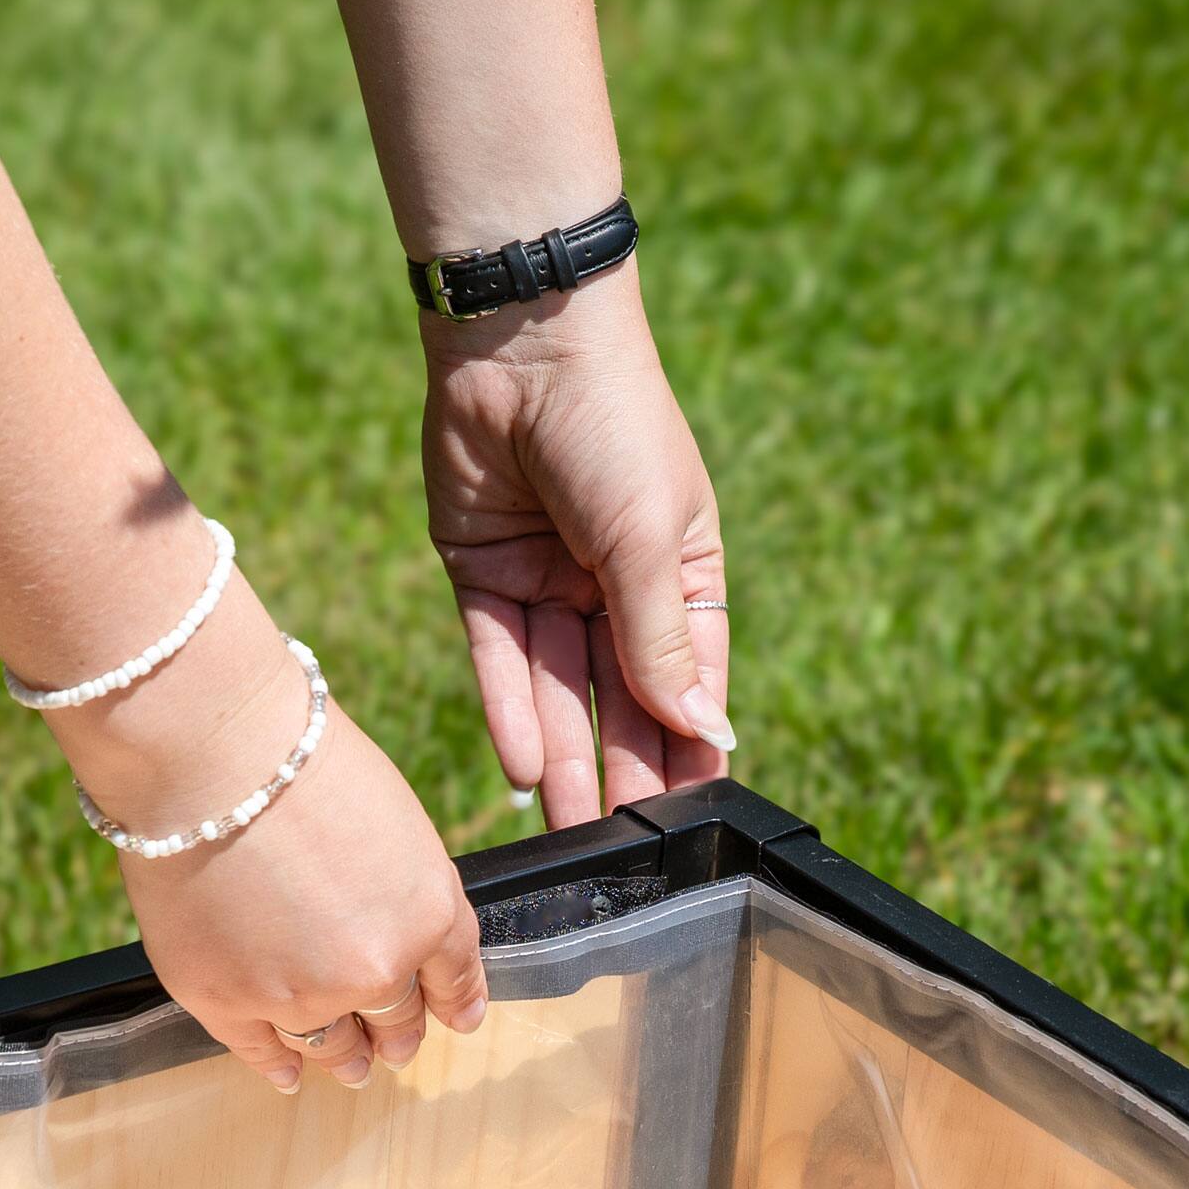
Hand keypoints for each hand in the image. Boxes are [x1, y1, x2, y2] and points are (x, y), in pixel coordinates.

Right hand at [47, 603, 485, 1093]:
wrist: (209, 753)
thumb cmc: (303, 759)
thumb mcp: (398, 819)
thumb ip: (413, 888)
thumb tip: (409, 931)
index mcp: (429, 917)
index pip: (454, 981)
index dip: (454, 1005)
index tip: (454, 1021)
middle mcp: (373, 971)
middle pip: (396, 1023)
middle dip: (398, 1035)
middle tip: (395, 1047)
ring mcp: (299, 994)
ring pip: (332, 1048)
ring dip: (347, 1060)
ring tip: (350, 1068)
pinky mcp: (226, 1001)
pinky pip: (261, 1052)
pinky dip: (278, 1068)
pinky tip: (287, 1076)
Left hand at [421, 266, 730, 827]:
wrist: (520, 339)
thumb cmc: (613, 425)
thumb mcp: (648, 540)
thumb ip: (662, 643)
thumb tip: (705, 732)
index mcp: (680, 579)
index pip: (686, 686)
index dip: (686, 750)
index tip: (690, 820)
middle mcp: (614, 590)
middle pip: (617, 701)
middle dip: (618, 771)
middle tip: (617, 849)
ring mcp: (547, 584)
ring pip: (555, 690)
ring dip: (560, 759)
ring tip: (563, 829)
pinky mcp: (483, 574)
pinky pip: (497, 657)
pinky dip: (507, 709)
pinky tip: (520, 767)